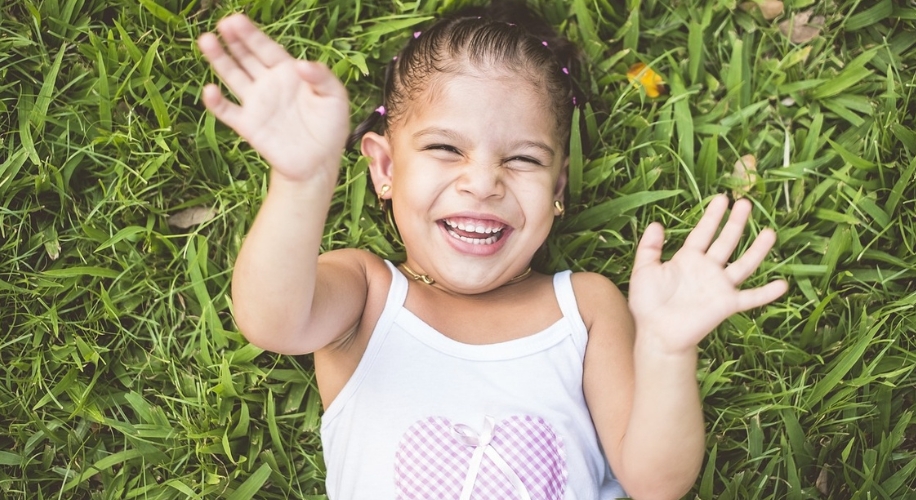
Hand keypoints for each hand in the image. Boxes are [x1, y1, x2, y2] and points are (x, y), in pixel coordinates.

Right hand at [198, 14, 348, 182]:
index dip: (252, 34)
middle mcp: (268, 84)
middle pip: (246, 57)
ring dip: (219, 59)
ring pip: (232, 76)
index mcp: (288, 72)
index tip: (237, 20)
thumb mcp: (335, 97)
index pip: (266, 48)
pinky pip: (227, 111)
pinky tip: (210, 90)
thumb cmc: (330, 127)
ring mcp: (256, 103)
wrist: (319, 162)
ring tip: (206, 40)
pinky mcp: (248, 125)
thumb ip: (322, 77)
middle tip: (223, 24)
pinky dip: (216, 102)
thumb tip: (302, 64)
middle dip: (234, 40)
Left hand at [628, 194, 787, 353]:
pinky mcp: (726, 304)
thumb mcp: (644, 270)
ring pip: (743, 264)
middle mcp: (707, 269)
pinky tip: (782, 284)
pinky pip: (750, 298)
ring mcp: (719, 286)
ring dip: (757, 250)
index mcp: (688, 259)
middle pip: (726, 241)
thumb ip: (649, 247)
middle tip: (746, 203)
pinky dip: (767, 293)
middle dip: (736, 223)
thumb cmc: (647, 303)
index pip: (703, 232)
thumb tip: (656, 223)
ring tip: (770, 232)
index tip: (723, 198)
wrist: (656, 333)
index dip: (713, 216)